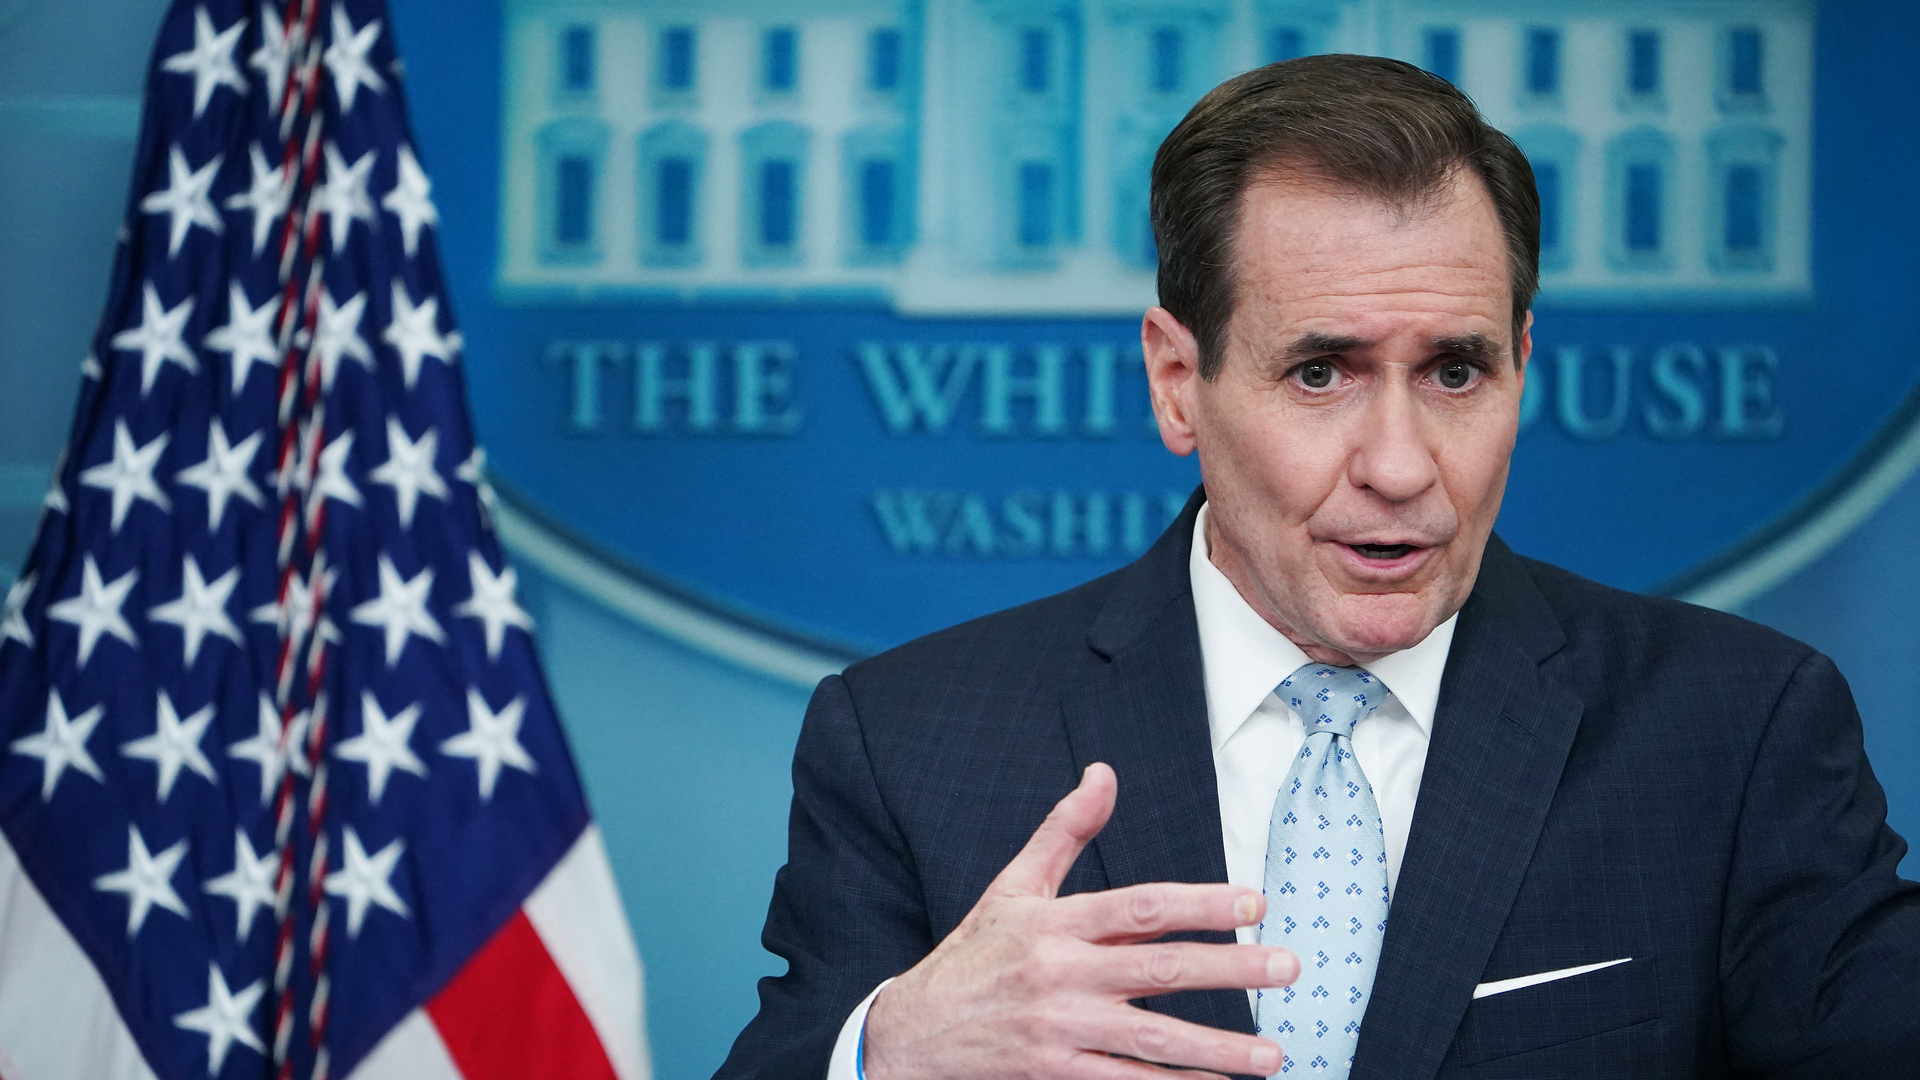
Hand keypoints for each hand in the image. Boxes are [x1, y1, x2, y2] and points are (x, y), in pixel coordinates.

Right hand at [862, 762, 1295, 1079]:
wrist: (912, 1035)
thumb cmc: (974, 954)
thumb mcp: (1012, 886)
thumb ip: (1064, 831)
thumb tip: (1103, 773)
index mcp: (1054, 923)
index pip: (1139, 907)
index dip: (1200, 903)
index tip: (1255, 902)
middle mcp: (1059, 976)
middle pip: (1158, 970)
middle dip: (1229, 969)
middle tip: (1288, 966)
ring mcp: (1059, 1031)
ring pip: (1151, 1040)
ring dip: (1218, 1049)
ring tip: (1273, 1053)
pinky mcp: (1054, 1074)